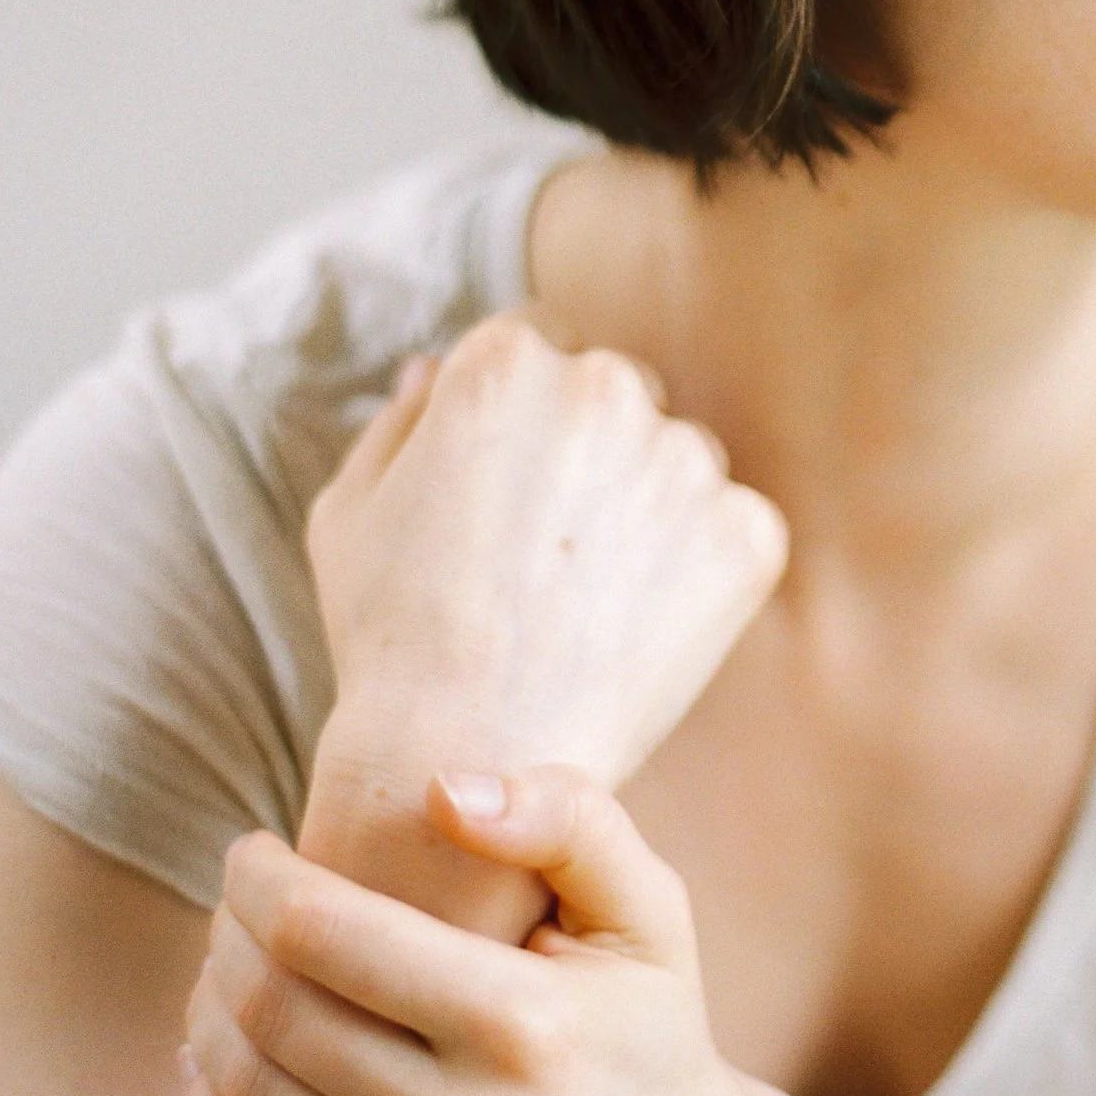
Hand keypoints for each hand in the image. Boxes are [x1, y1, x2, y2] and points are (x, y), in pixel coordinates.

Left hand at [180, 765, 786, 1095]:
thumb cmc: (656, 1031)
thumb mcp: (649, 910)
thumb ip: (565, 818)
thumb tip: (441, 788)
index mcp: (526, 1023)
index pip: (324, 933)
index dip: (258, 881)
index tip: (249, 851)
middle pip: (274, 1013)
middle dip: (225, 941)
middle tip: (232, 910)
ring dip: (209, 1022)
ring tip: (221, 976)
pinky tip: (215, 1069)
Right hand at [309, 315, 788, 794]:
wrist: (463, 752)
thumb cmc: (388, 636)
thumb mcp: (350, 510)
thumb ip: (398, 420)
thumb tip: (435, 367)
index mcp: (507, 361)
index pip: (542, 343)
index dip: (522, 419)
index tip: (510, 486)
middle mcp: (606, 387)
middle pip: (615, 394)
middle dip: (588, 453)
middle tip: (543, 558)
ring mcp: (684, 459)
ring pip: (676, 461)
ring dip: (646, 507)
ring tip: (584, 604)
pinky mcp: (744, 534)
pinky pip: (729, 530)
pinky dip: (698, 572)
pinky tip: (635, 630)